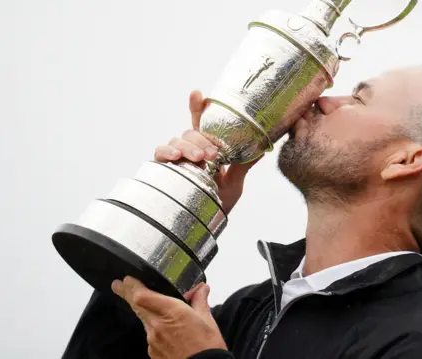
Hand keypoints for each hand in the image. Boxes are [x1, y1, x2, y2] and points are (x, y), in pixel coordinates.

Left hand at [111, 276, 226, 358]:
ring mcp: (153, 340)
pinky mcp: (153, 352)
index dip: (132, 286)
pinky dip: (153, 327)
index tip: (127, 279)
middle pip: (136, 306)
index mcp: (172, 313)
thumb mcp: (207, 320)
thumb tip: (202, 289)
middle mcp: (158, 326)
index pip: (143, 296)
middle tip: (118, 285)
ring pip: (143, 319)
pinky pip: (150, 334)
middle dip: (126, 293)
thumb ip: (199, 301)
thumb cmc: (207, 347)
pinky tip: (162, 327)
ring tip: (143, 303)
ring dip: (142, 310)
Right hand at [154, 90, 261, 213]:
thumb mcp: (234, 183)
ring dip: (189, 147)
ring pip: (178, 140)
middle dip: (202, 139)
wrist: (205, 224)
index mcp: (207, 148)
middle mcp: (190, 150)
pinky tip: (175, 157)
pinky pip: (160, 153)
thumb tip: (261, 150)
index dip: (198, 107)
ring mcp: (177, 158)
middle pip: (191, 132)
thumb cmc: (218, 203)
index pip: (202, 124)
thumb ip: (243, 165)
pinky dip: (167, 152)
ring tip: (199, 158)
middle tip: (213, 154)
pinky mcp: (164, 169)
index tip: (198, 94)